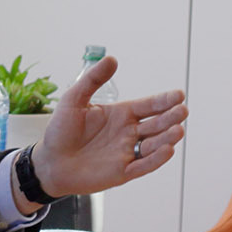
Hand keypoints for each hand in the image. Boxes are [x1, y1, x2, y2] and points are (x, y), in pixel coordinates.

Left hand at [32, 55, 186, 199]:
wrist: (49, 161)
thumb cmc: (60, 130)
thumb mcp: (74, 99)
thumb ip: (93, 80)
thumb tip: (112, 59)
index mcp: (121, 114)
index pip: (148, 106)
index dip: (164, 100)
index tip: (179, 95)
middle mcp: (128, 133)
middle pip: (156, 124)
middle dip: (171, 118)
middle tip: (182, 110)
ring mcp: (127, 153)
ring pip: (154, 145)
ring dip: (167, 138)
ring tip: (178, 130)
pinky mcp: (122, 172)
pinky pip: (143, 166)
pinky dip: (156, 159)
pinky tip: (167, 150)